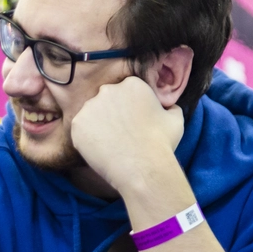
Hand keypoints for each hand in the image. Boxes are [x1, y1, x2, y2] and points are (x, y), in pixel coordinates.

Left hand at [71, 77, 183, 191]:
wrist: (143, 167)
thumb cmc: (161, 143)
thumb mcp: (175, 119)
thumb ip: (169, 108)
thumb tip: (168, 107)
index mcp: (132, 84)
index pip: (125, 92)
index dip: (129, 108)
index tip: (133, 123)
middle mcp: (108, 90)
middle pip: (106, 100)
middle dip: (112, 113)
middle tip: (120, 134)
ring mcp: (90, 107)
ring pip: (92, 114)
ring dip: (98, 126)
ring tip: (111, 144)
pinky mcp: (77, 124)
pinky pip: (81, 130)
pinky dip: (88, 139)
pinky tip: (101, 150)